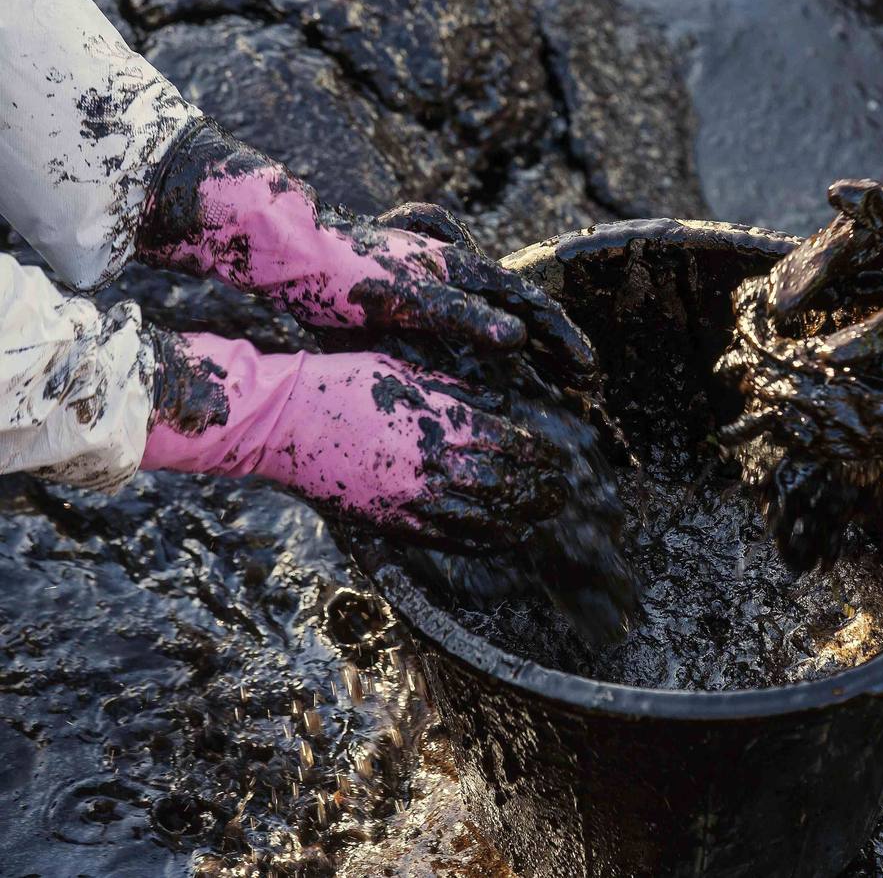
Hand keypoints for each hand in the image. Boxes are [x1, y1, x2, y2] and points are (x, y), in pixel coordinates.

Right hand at [137, 120, 596, 388]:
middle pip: (529, 299)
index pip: (519, 305)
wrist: (287, 249)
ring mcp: (431, 271)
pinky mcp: (398, 284)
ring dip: (548, 332)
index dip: (554, 339)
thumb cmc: (339, 283)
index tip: (581, 376)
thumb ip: (435, 324)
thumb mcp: (399, 310)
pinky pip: (450, 304)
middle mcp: (453, 266)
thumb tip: (459, 351)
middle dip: (566, 341)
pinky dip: (482, 320)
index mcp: (454, 275)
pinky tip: (513, 338)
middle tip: (594, 378)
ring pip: (508, 296)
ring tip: (582, 367)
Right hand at [141, 328, 567, 549]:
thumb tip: (506, 410)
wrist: (289, 419)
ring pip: (494, 523)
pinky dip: (489, 542)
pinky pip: (457, 542)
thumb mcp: (415, 372)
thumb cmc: (350, 383)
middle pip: (517, 490)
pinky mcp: (399, 524)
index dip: (548, 459)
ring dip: (525, 521)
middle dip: (546, 493)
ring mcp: (420, 501)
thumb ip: (463, 394)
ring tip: (541, 517)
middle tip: (563, 493)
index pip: (521, 449)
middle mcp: (442, 465)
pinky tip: (504, 537)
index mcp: (450, 421)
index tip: (562, 460)